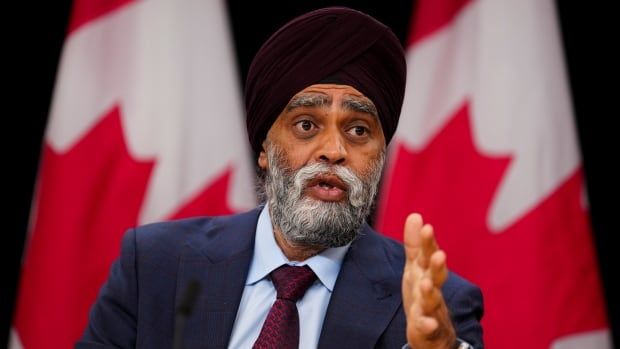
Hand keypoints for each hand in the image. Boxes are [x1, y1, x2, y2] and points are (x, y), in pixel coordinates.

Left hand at [402, 213, 455, 348]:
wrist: (433, 333)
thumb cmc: (423, 295)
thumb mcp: (415, 268)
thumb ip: (415, 245)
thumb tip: (415, 215)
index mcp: (427, 273)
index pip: (428, 256)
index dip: (428, 243)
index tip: (427, 228)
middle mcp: (432, 289)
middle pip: (436, 276)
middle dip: (437, 266)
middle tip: (439, 254)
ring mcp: (431, 309)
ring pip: (432, 301)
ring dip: (430, 292)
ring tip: (426, 284)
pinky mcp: (427, 329)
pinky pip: (427, 327)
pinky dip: (427, 325)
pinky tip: (426, 323)